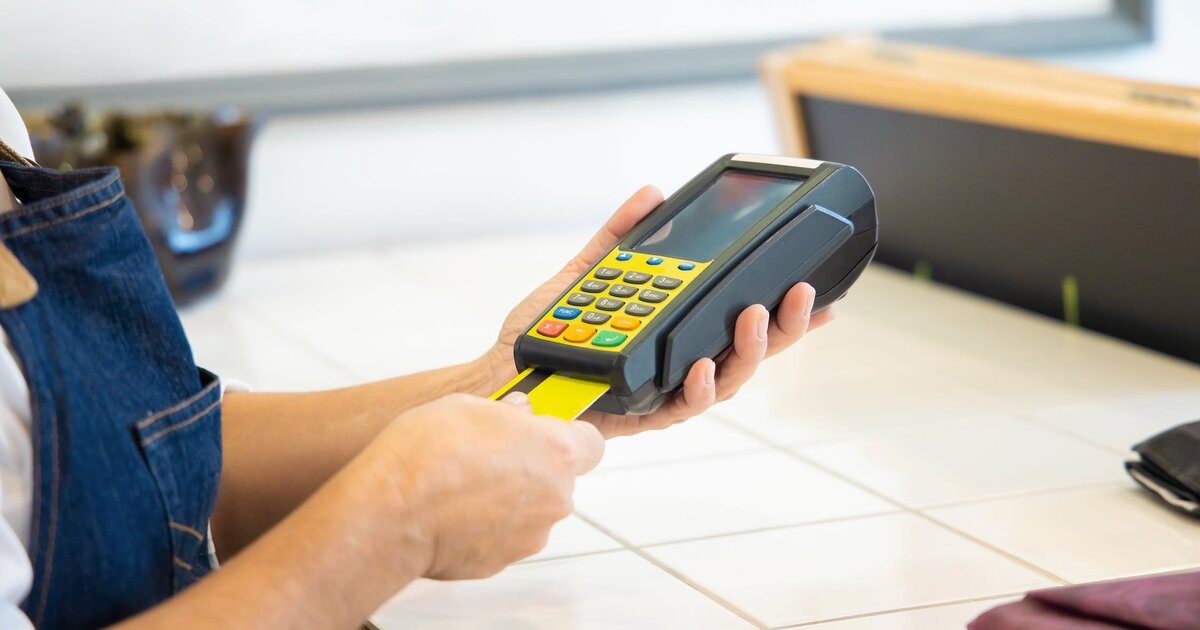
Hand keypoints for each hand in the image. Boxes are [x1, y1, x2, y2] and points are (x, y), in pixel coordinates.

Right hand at [369, 392, 602, 579]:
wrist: (393, 511)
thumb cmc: (427, 456)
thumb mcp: (468, 405)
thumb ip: (505, 412)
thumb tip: (514, 412)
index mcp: (556, 451)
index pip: (591, 443)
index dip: (568, 436)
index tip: (547, 431)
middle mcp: (553, 495)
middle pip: (558, 478)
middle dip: (532, 466)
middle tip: (493, 454)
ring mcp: (531, 532)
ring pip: (532, 509)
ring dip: (509, 498)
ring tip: (466, 484)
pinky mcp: (504, 559)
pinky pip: (505, 535)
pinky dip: (487, 525)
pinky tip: (456, 510)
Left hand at [481, 186, 834, 437]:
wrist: (505, 373)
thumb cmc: (548, 331)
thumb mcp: (589, 274)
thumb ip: (621, 237)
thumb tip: (651, 194)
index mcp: (681, 333)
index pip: (744, 321)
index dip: (787, 312)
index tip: (824, 290)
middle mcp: (683, 364)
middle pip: (752, 351)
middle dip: (785, 325)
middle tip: (801, 294)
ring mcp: (668, 392)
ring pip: (729, 379)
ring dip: (749, 350)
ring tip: (754, 315)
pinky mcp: (645, 416)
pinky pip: (683, 406)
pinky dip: (697, 385)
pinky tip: (702, 364)